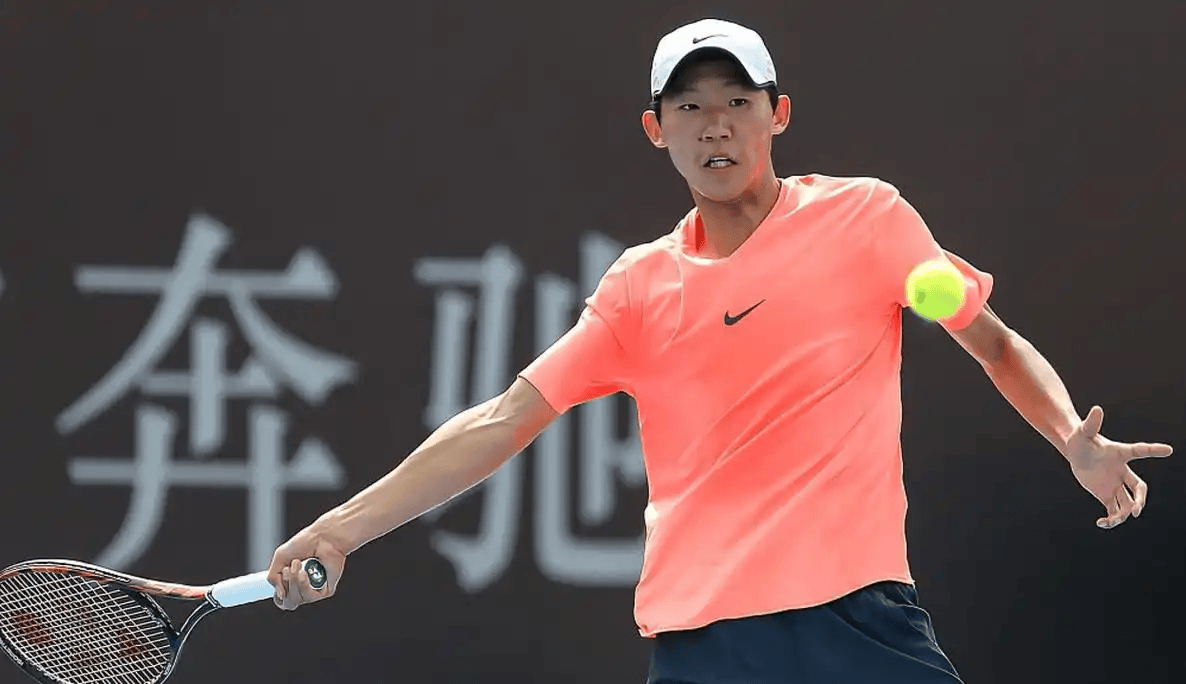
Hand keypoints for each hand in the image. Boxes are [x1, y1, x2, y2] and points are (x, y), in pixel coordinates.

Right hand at [267, 522, 347, 610]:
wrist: (323, 537)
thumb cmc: (304, 543)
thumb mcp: (280, 558)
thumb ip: (273, 578)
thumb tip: (281, 596)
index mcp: (291, 582)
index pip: (281, 601)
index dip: (278, 595)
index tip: (281, 579)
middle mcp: (303, 588)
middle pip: (287, 603)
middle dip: (286, 583)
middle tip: (290, 567)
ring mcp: (314, 590)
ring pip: (296, 600)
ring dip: (293, 582)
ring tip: (298, 564)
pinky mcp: (325, 590)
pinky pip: (309, 597)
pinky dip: (304, 585)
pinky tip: (305, 573)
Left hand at [1065, 405, 1172, 528]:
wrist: (1075, 453)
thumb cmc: (1081, 440)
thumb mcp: (1083, 432)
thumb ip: (1091, 423)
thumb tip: (1097, 408)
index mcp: (1120, 454)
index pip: (1139, 451)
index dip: (1154, 450)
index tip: (1169, 449)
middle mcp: (1122, 471)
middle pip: (1139, 487)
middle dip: (1141, 498)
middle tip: (1137, 509)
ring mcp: (1116, 484)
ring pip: (1127, 502)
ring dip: (1124, 513)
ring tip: (1112, 520)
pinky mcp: (1106, 494)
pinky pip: (1113, 510)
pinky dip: (1111, 519)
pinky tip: (1101, 523)